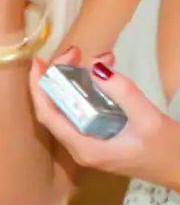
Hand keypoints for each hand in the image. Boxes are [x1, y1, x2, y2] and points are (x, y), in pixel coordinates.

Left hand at [30, 48, 179, 186]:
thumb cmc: (169, 151)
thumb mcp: (149, 119)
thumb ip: (123, 93)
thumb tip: (96, 68)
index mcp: (85, 148)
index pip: (48, 115)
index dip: (38, 88)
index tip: (38, 62)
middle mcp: (81, 147)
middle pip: (58, 108)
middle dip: (63, 76)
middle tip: (76, 53)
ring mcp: (91, 144)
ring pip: (74, 107)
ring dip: (80, 80)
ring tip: (100, 58)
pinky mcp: (102, 138)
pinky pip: (88, 110)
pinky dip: (93, 90)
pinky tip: (106, 74)